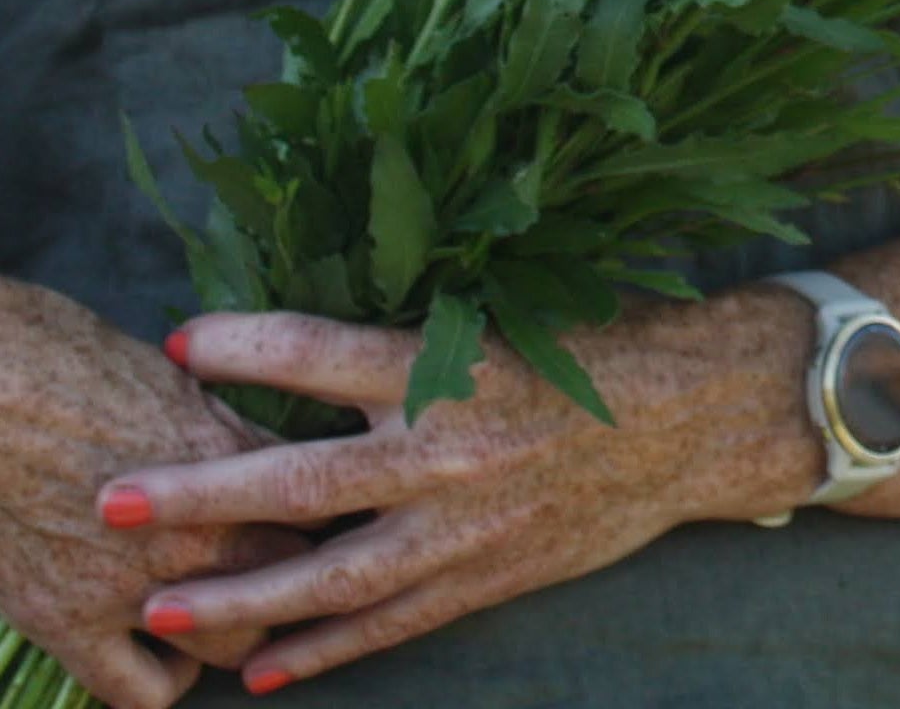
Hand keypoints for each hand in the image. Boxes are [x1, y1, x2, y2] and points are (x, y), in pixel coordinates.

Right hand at [0, 278, 307, 708]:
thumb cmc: (73, 358)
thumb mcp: (177, 376)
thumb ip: (228, 425)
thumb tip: (264, 445)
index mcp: (232, 457)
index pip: (320, 500)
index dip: (325, 506)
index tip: (326, 507)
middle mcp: (199, 529)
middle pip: (293, 575)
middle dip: (297, 568)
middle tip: (286, 562)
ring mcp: (137, 584)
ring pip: (235, 642)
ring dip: (240, 626)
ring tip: (234, 609)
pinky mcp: (71, 624)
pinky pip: (143, 691)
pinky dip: (165, 680)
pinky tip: (166, 652)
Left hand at [105, 289, 822, 690]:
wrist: (695, 417)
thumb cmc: (601, 344)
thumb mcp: (512, 316)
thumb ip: (423, 336)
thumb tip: (322, 334)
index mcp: (451, 364)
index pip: (323, 352)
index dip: (248, 344)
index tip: (182, 338)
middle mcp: (444, 450)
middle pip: (297, 477)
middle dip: (200, 494)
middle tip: (116, 503)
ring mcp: (460, 527)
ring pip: (325, 575)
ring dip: (237, 595)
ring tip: (161, 608)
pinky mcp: (481, 578)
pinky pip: (385, 626)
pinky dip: (319, 651)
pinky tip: (259, 671)